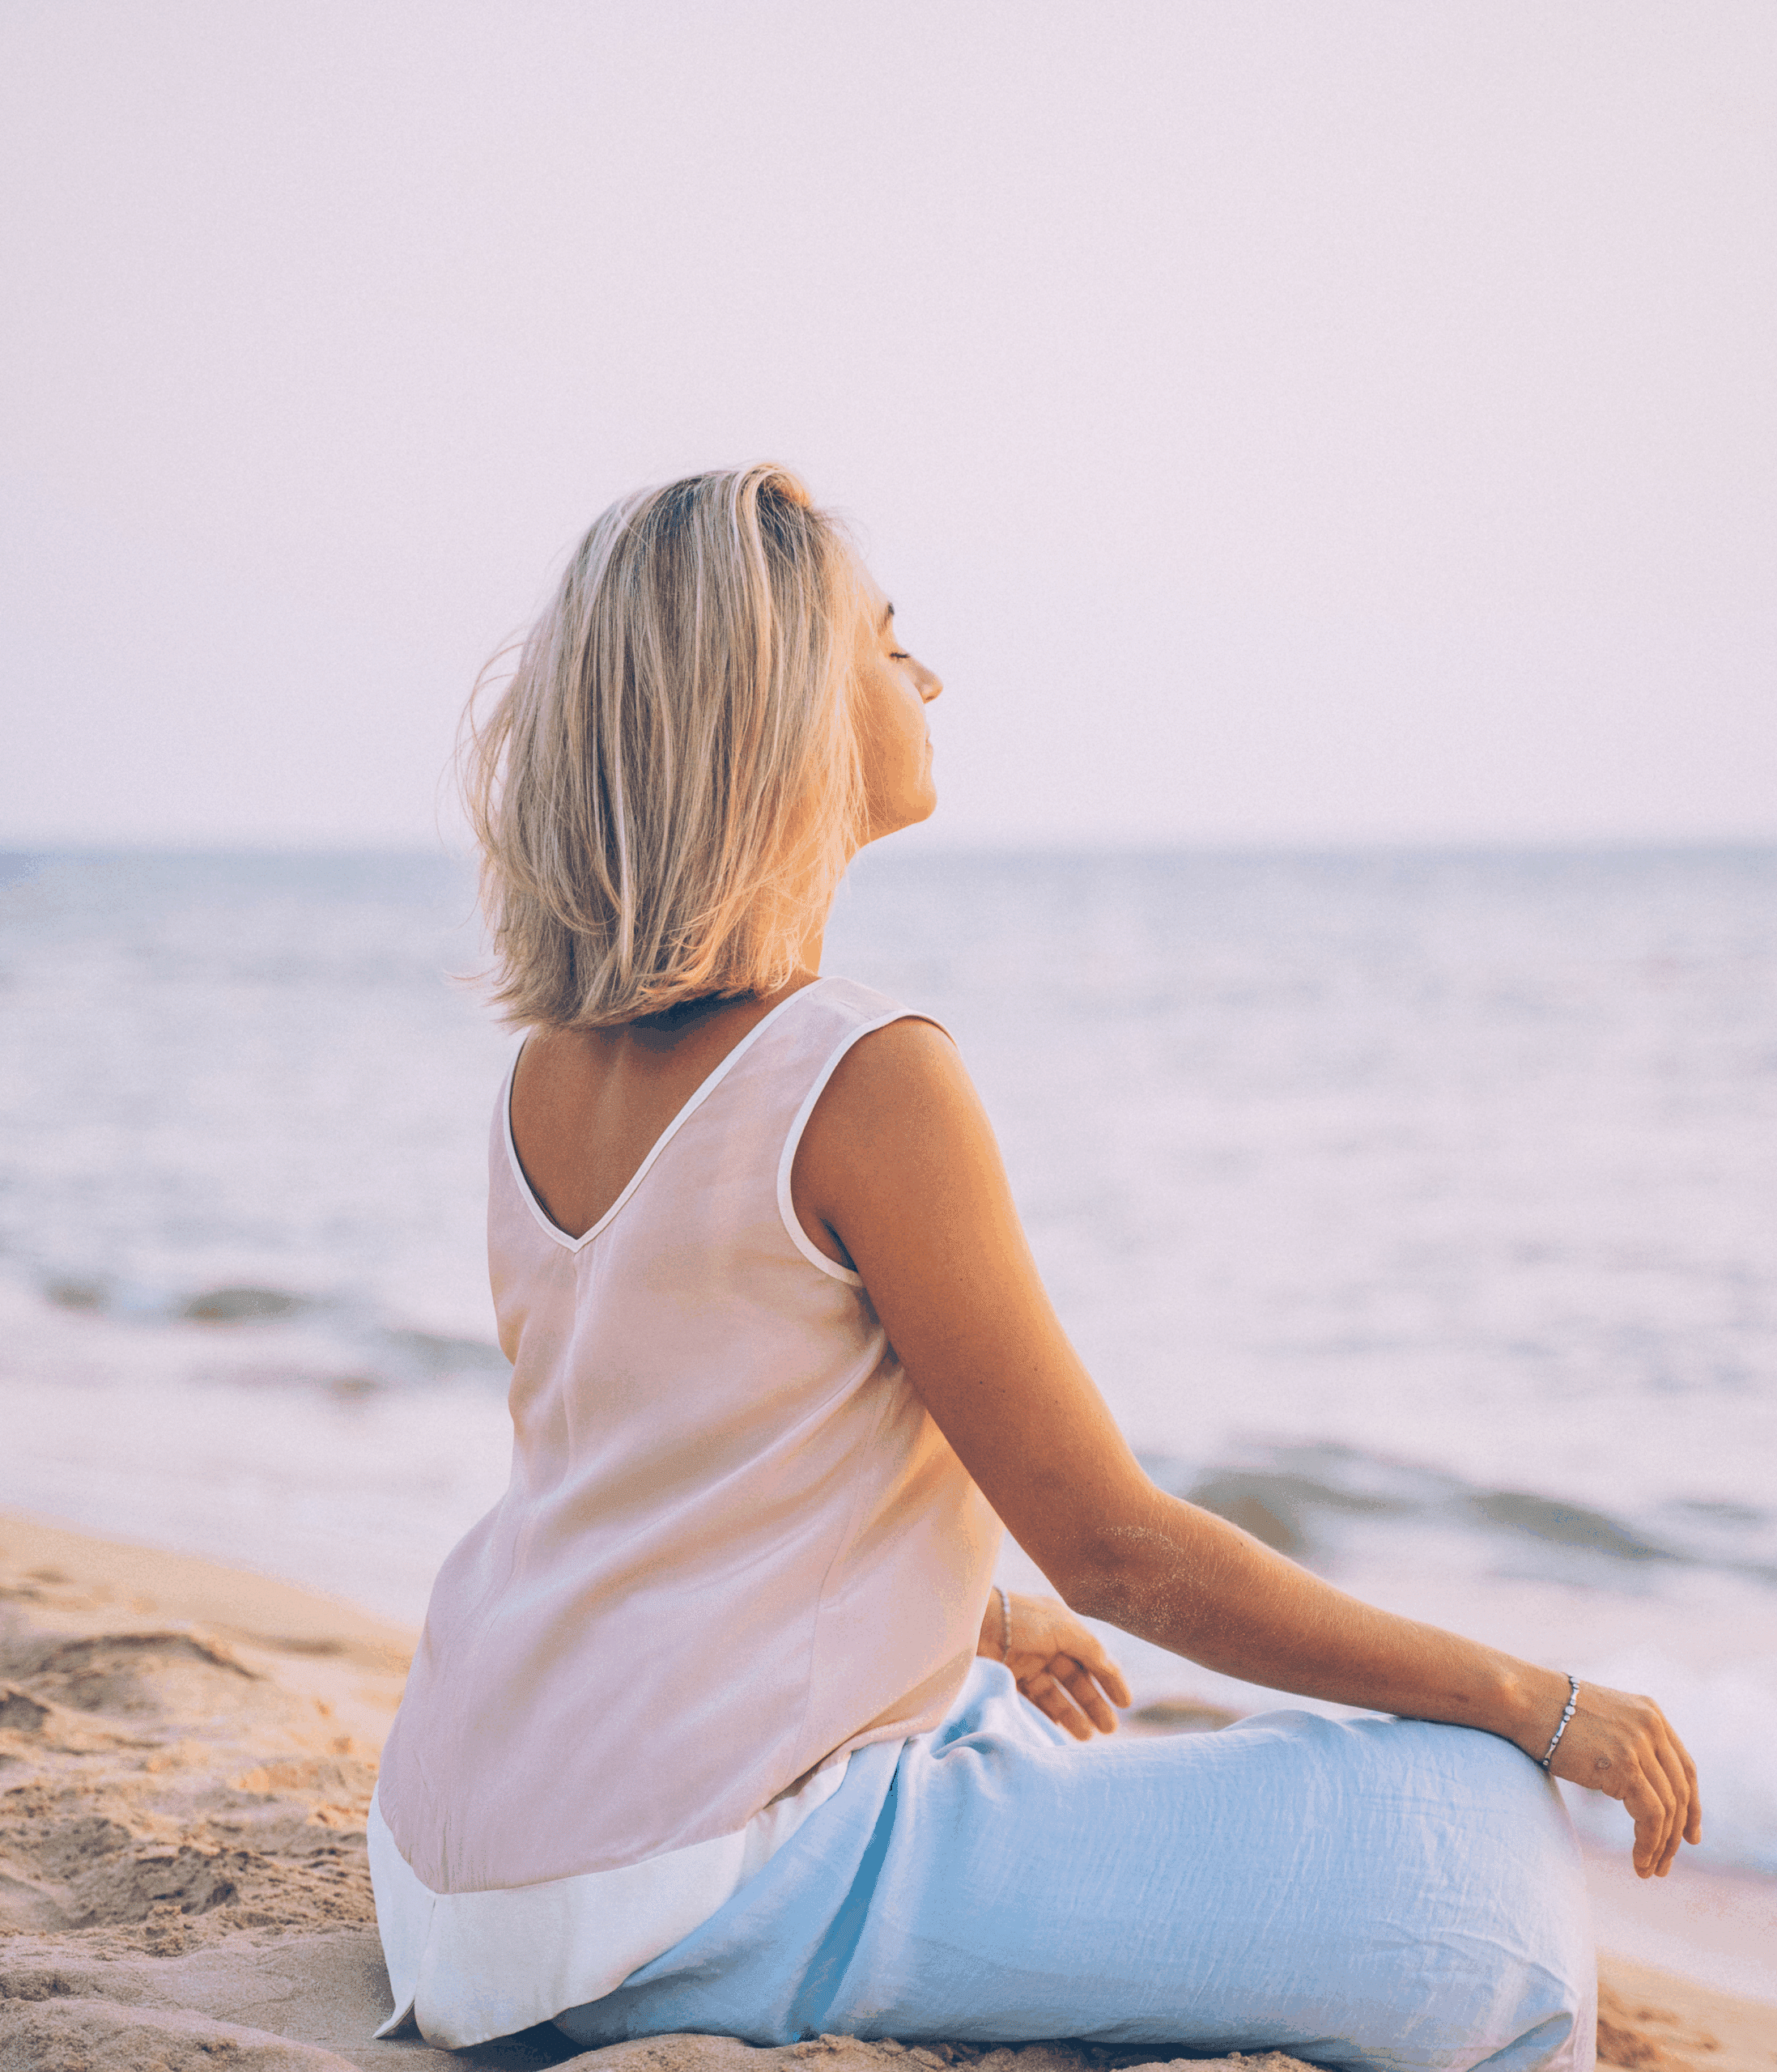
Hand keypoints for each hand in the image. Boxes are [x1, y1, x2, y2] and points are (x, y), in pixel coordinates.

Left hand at [978, 1589, 1131, 1739]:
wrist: (971, 1621)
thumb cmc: (1019, 1618)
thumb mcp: (1064, 1628)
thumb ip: (1090, 1648)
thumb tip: (1111, 1668)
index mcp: (1061, 1628)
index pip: (1092, 1656)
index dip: (1109, 1679)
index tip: (1125, 1704)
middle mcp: (1044, 1645)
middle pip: (1075, 1679)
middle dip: (1093, 1703)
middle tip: (1109, 1729)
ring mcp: (1024, 1663)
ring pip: (1055, 1694)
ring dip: (1072, 1714)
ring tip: (1087, 1736)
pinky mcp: (1005, 1679)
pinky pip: (1031, 1702)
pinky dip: (1045, 1715)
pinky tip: (1057, 1729)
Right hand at [1527, 1674, 1701, 1877]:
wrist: (1523, 1700)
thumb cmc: (1547, 1714)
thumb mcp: (1600, 1724)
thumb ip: (1625, 1745)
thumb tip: (1632, 1784)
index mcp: (1650, 1714)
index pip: (1685, 1768)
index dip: (1692, 1806)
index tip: (1690, 1837)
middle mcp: (1652, 1726)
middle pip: (1680, 1792)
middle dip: (1676, 1834)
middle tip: (1665, 1865)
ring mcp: (1640, 1744)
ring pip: (1669, 1809)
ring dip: (1662, 1846)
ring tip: (1649, 1870)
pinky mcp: (1626, 1765)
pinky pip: (1652, 1817)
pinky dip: (1649, 1844)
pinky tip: (1639, 1862)